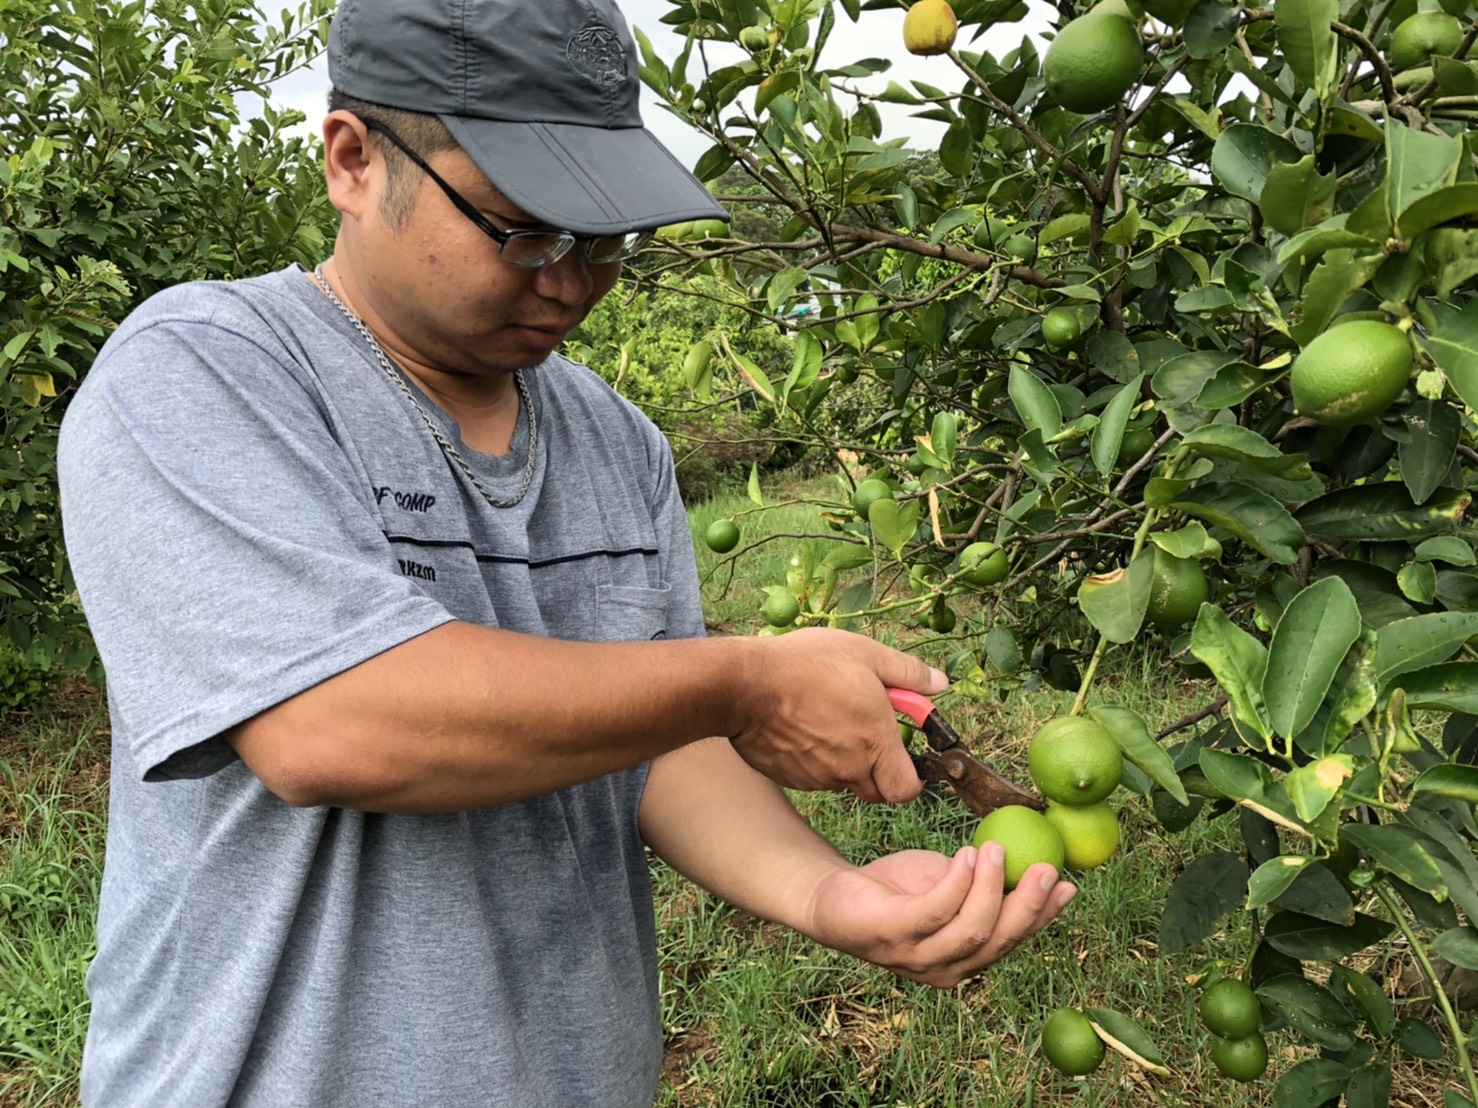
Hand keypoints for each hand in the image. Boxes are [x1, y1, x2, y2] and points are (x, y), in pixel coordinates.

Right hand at [728, 627, 944, 803]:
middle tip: (864, 730)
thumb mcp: (866, 654)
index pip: (907, 790)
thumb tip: (940, 684)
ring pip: (841, 780)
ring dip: (843, 759)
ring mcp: (815, 777)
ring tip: (825, 717)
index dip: (910, 777)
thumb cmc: (807, 665)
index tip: (904, 755)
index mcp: (875, 742)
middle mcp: (849, 768)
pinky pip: (811, 775)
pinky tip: (800, 726)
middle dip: (877, 767)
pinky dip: (813, 758)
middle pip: (875, 788)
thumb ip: (908, 673)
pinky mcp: (788, 777)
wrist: (744, 684)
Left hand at [802, 845, 1075, 986]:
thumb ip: (981, 883)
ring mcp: (917, 956)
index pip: (1012, 939)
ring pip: (969, 930)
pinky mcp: (890, 934)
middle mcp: (945, 967)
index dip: (1043, 915)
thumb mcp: (947, 882)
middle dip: (1027, 905)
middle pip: (997, 941)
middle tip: (1045, 866)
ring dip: (990, 888)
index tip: (1068, 884)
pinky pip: (932, 912)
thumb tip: (1027, 859)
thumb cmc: (897, 889)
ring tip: (995, 849)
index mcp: (965, 958)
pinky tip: (965, 855)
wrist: (833, 893)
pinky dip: (955, 884)